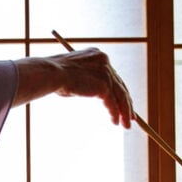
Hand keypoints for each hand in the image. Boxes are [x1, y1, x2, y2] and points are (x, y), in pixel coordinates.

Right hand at [13, 48, 134, 128]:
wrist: (50, 74)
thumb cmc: (55, 76)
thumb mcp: (75, 74)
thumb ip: (88, 80)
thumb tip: (97, 93)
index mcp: (98, 56)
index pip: (114, 75)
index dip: (120, 90)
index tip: (124, 102)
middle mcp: (105, 61)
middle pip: (120, 85)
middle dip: (127, 103)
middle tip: (131, 116)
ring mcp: (106, 73)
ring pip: (120, 95)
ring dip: (124, 112)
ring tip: (125, 125)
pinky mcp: (104, 85)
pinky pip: (113, 103)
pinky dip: (115, 114)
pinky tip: (115, 122)